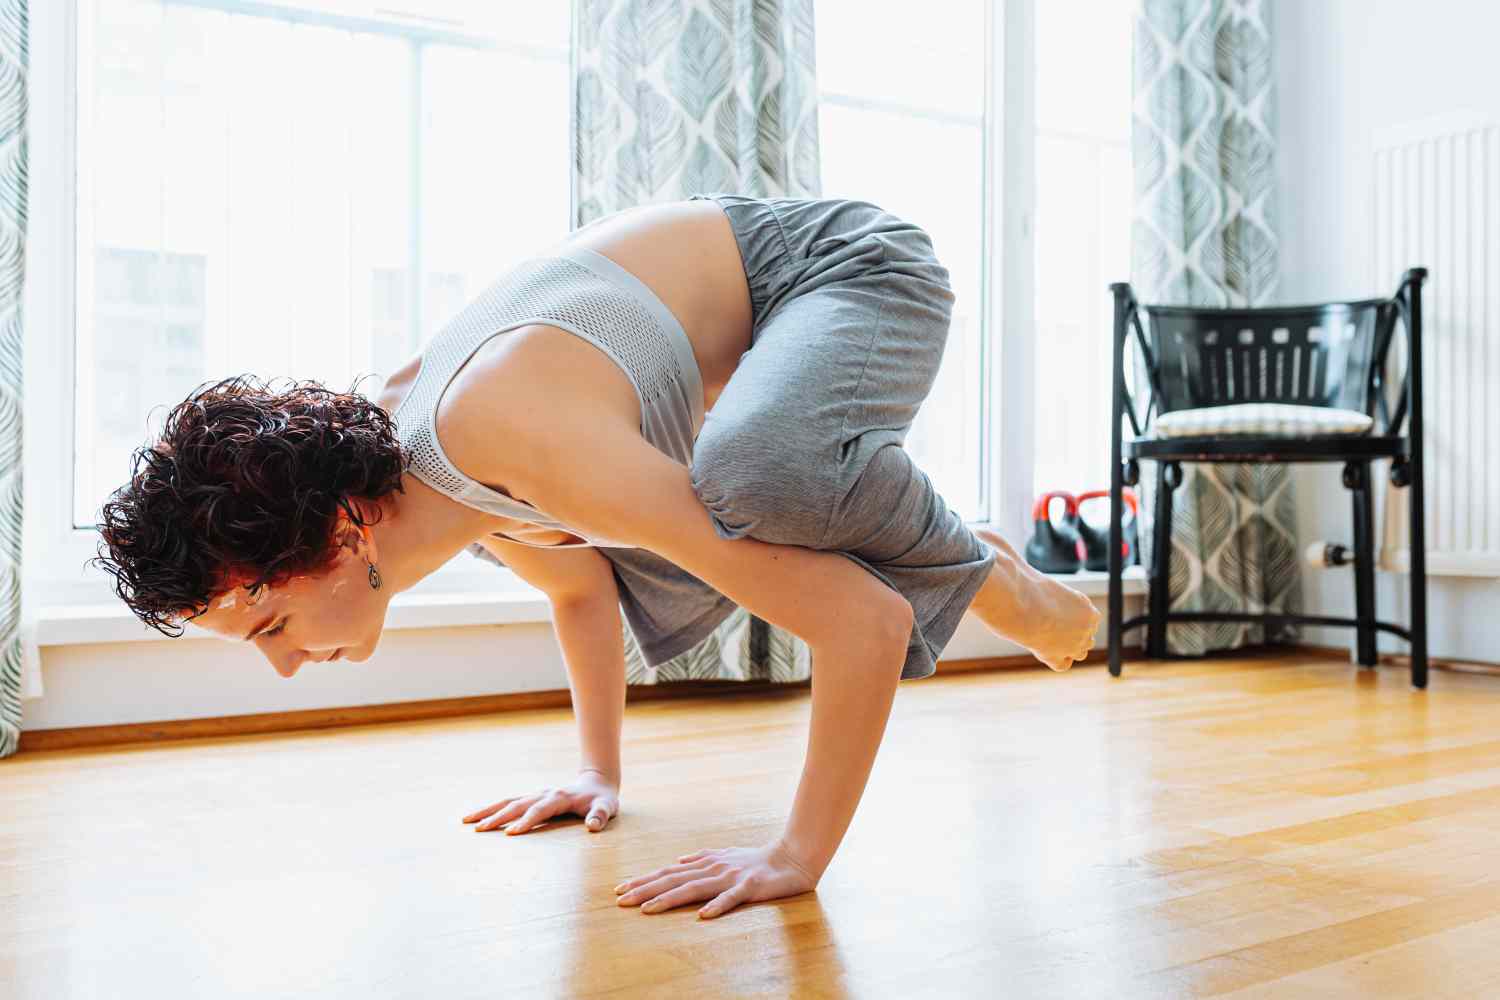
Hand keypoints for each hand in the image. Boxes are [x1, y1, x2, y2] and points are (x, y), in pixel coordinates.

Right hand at [462, 769, 619, 834]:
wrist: (596, 783)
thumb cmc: (602, 799)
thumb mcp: (607, 807)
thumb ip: (601, 815)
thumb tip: (593, 826)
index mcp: (559, 797)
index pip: (540, 810)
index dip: (526, 821)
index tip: (510, 834)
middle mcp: (543, 793)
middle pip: (517, 805)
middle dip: (498, 817)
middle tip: (478, 830)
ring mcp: (535, 794)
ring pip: (508, 801)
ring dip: (488, 811)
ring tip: (466, 821)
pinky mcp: (531, 798)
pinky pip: (508, 802)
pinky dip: (492, 809)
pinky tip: (477, 818)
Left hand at [613, 841, 818, 918]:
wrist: (791, 857)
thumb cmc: (756, 860)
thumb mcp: (724, 856)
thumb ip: (700, 860)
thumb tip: (677, 863)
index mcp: (706, 862)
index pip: (668, 873)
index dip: (644, 881)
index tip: (620, 890)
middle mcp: (713, 868)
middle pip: (673, 880)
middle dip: (645, 890)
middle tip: (621, 901)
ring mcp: (730, 877)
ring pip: (694, 888)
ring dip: (668, 898)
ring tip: (647, 909)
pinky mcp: (749, 887)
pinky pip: (731, 899)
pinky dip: (716, 906)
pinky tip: (702, 916)